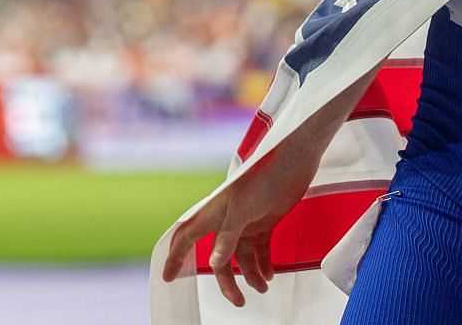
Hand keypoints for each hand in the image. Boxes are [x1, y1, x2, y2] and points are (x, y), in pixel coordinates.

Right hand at [160, 138, 323, 303]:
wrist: (292, 161)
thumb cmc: (261, 177)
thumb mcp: (241, 209)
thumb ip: (228, 238)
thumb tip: (214, 264)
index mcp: (213, 213)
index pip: (187, 238)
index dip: (175, 257)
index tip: (168, 277)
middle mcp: (227, 220)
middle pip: (220, 258)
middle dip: (227, 281)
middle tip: (238, 301)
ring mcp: (246, 222)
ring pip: (243, 257)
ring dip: (251, 274)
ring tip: (263, 287)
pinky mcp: (265, 222)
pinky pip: (260, 249)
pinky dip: (264, 263)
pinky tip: (270, 274)